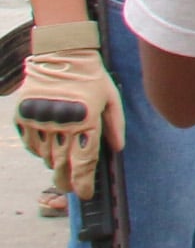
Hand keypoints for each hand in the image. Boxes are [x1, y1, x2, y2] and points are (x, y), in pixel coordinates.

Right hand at [16, 43, 123, 197]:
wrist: (61, 53)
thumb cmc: (92, 76)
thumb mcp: (111, 98)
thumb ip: (115, 125)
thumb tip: (118, 149)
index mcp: (86, 121)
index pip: (84, 162)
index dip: (84, 182)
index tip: (85, 194)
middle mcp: (61, 125)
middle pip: (62, 165)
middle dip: (67, 181)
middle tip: (70, 188)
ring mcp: (40, 121)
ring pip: (46, 157)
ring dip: (55, 163)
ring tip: (61, 163)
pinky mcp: (24, 117)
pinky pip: (31, 144)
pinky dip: (40, 150)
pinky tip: (48, 147)